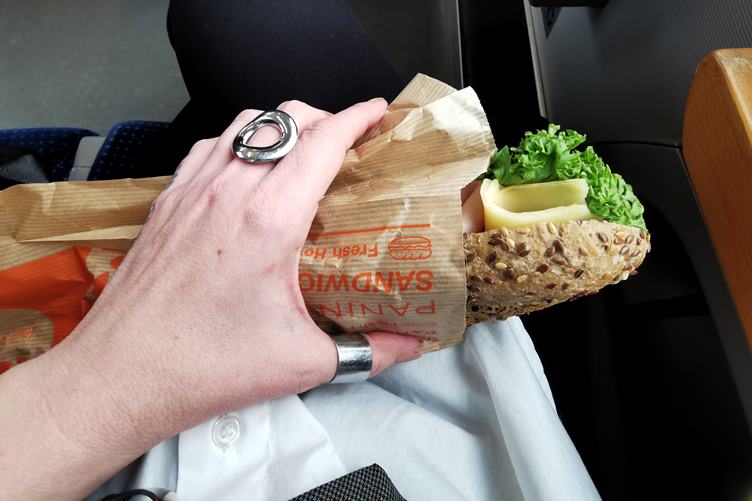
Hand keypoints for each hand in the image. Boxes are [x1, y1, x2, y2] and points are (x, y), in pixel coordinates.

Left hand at [0, 98, 420, 499]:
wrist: (123, 375)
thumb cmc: (203, 366)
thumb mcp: (302, 362)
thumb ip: (368, 351)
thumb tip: (404, 346)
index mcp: (268, 220)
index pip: (322, 142)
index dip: (357, 117)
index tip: (376, 111)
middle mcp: (228, 192)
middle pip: (286, 119)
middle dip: (326, 117)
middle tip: (348, 139)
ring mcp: (192, 192)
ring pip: (244, 123)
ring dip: (281, 124)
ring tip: (301, 148)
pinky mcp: (167, 203)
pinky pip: (208, 147)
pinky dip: (238, 141)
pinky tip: (245, 167)